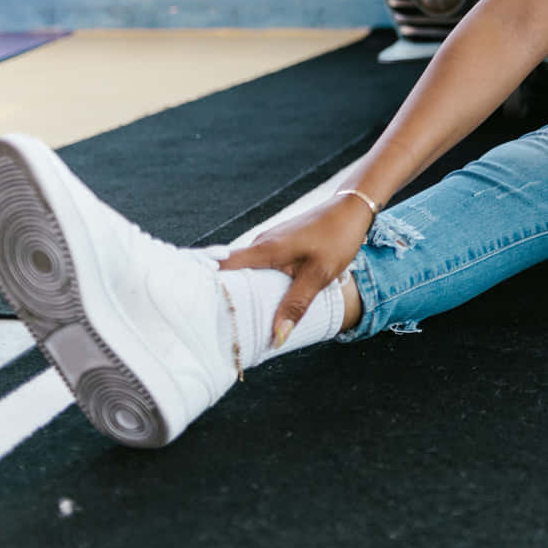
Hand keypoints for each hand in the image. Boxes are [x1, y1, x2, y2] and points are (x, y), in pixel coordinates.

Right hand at [218, 194, 373, 346]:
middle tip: (219, 326)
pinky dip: (259, 283)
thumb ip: (296, 305)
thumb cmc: (337, 238)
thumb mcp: (319, 275)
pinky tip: (264, 301)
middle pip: (230, 272)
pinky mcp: (279, 245)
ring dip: (243, 291)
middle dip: (223, 296)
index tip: (196, 307)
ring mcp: (269, 244)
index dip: (204, 283)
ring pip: (246, 270)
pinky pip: (260, 267)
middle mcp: (260, 244)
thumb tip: (277, 337)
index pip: (221, 265)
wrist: (352, 209)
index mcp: (264, 249)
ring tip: (239, 320)